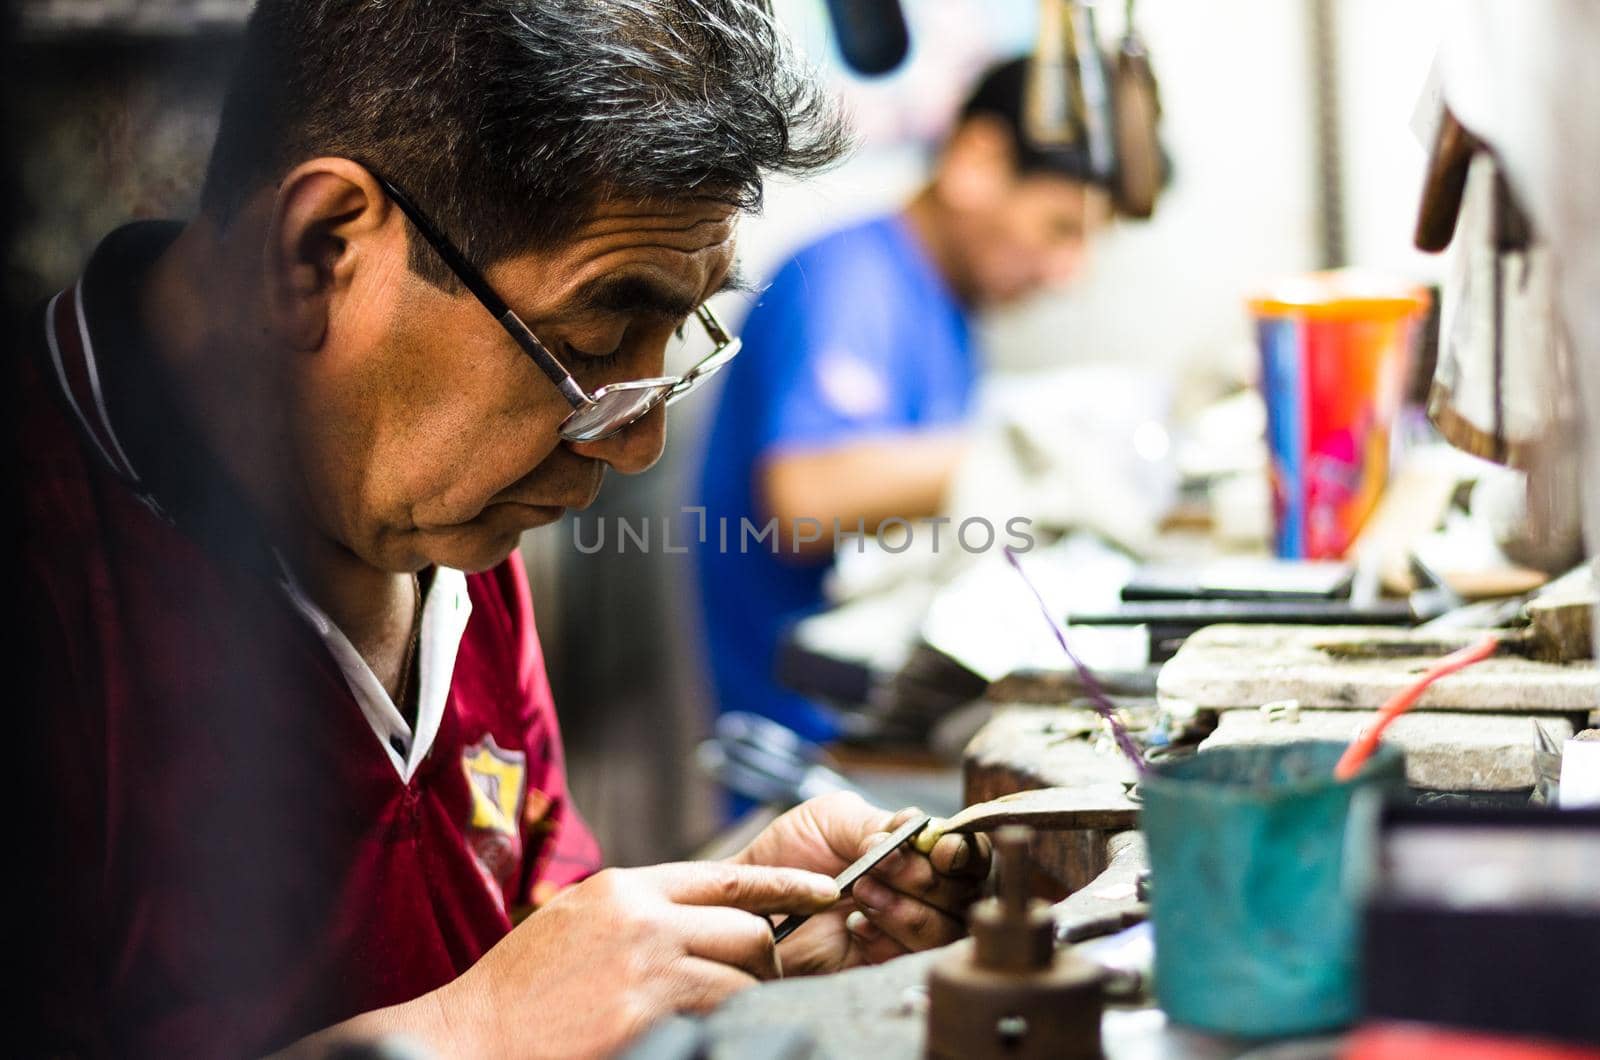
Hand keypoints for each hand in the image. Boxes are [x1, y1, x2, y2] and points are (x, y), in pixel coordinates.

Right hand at [439, 861, 838, 1056]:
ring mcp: (647, 967)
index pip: (728, 876)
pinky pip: (717, 1017)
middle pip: (747, 929)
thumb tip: (697, 923)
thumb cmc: (520, 992)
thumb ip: (639, 915)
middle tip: (756, 986)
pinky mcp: (647, 1016)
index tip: (827, 892)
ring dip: (743, 1002)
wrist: (473, 1038)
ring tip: (716, 1018)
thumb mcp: (577, 925)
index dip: (786, 884)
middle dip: (763, 961)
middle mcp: (643, 918)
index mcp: (626, 888)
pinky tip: (696, 1033)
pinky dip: (720, 1027)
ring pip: (741, 978)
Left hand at [730, 792, 990, 974]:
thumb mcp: (833, 817)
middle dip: (921, 879)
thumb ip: (879, 824)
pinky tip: (856, 928)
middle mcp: (920, 891)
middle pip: (963, 894)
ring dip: (904, 910)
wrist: (752, 897)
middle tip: (875, 870)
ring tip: (860, 896)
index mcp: (915, 850)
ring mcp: (905, 930)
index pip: (967, 854)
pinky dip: (886, 941)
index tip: (939, 852)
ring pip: (944, 930)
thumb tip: (917, 834)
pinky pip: (911, 960)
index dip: (962, 853)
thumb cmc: (790, 851)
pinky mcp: (885, 965)